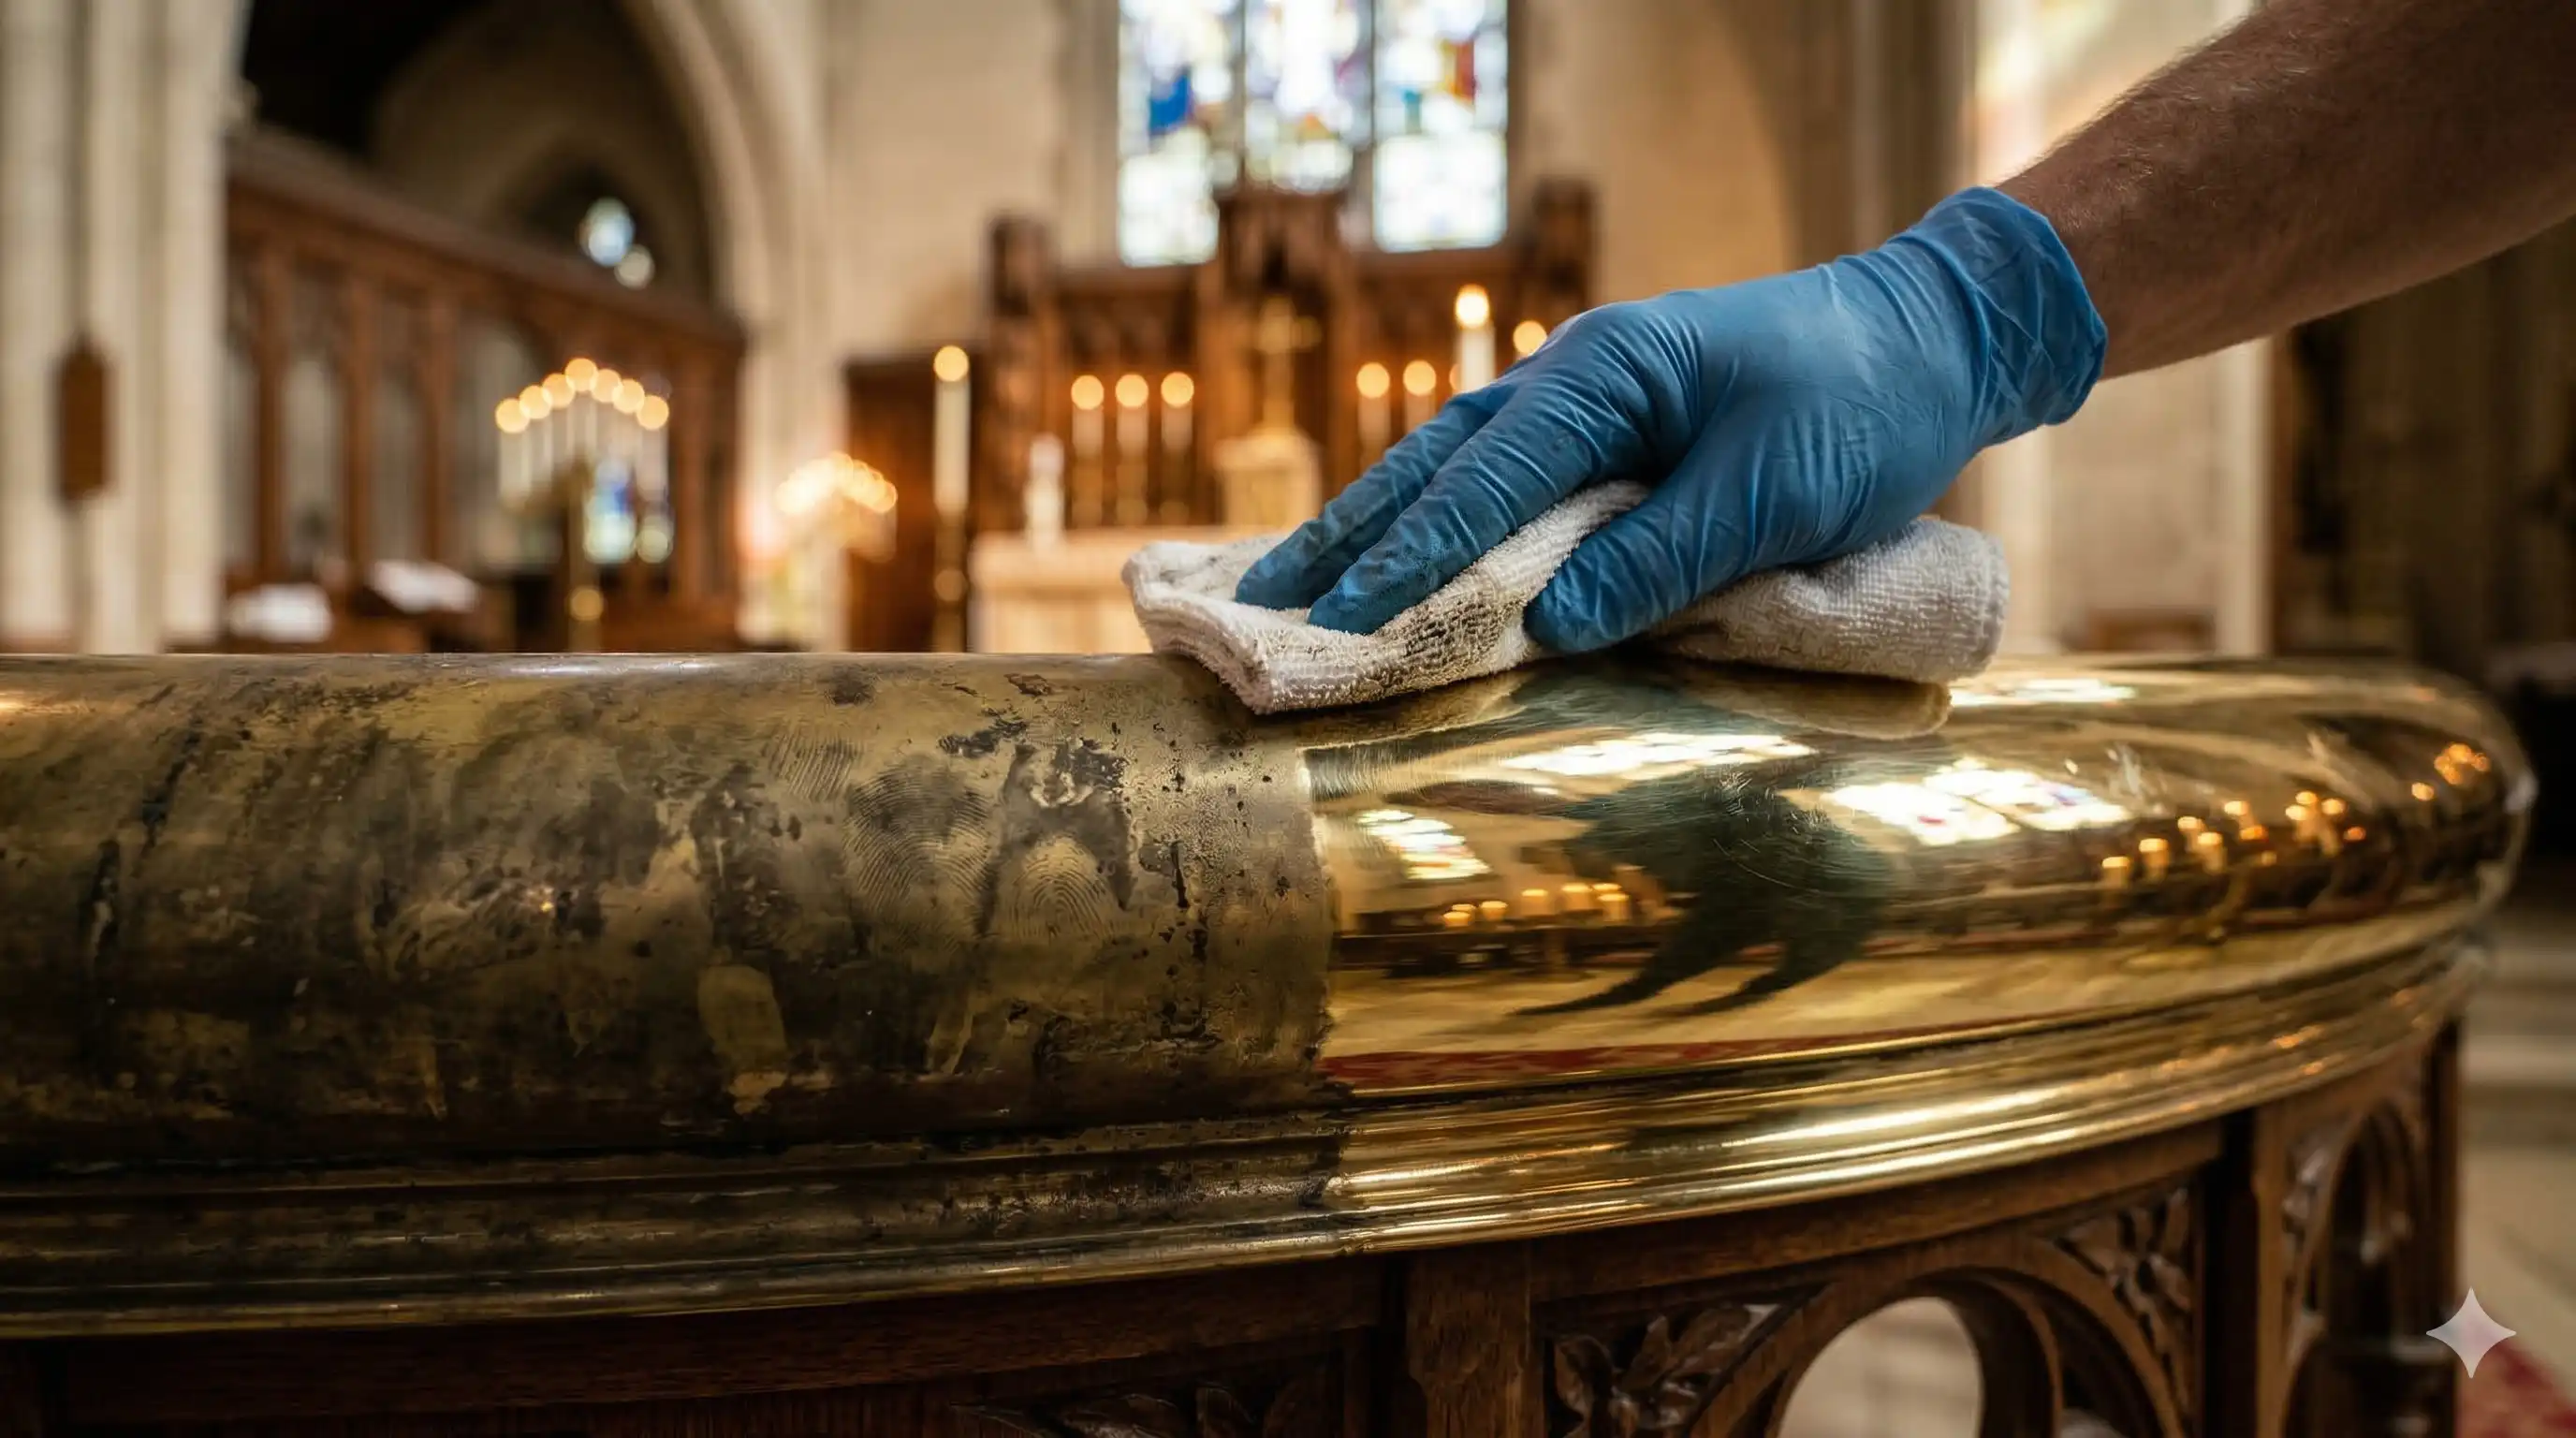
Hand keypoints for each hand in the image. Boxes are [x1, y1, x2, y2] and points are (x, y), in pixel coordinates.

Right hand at [1233, 187, 2105, 651]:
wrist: (1930, 344)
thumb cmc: (1860, 411)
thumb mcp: (1772, 496)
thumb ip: (1659, 561)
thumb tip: (1546, 627)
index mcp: (1607, 376)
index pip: (1486, 481)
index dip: (1413, 560)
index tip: (1343, 624)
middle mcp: (1575, 377)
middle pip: (1435, 464)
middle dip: (1349, 540)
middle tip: (1263, 607)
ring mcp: (1585, 402)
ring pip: (1451, 469)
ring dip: (1374, 531)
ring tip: (1294, 589)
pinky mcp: (1607, 436)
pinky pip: (1496, 482)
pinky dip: (1435, 522)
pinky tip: (1394, 560)